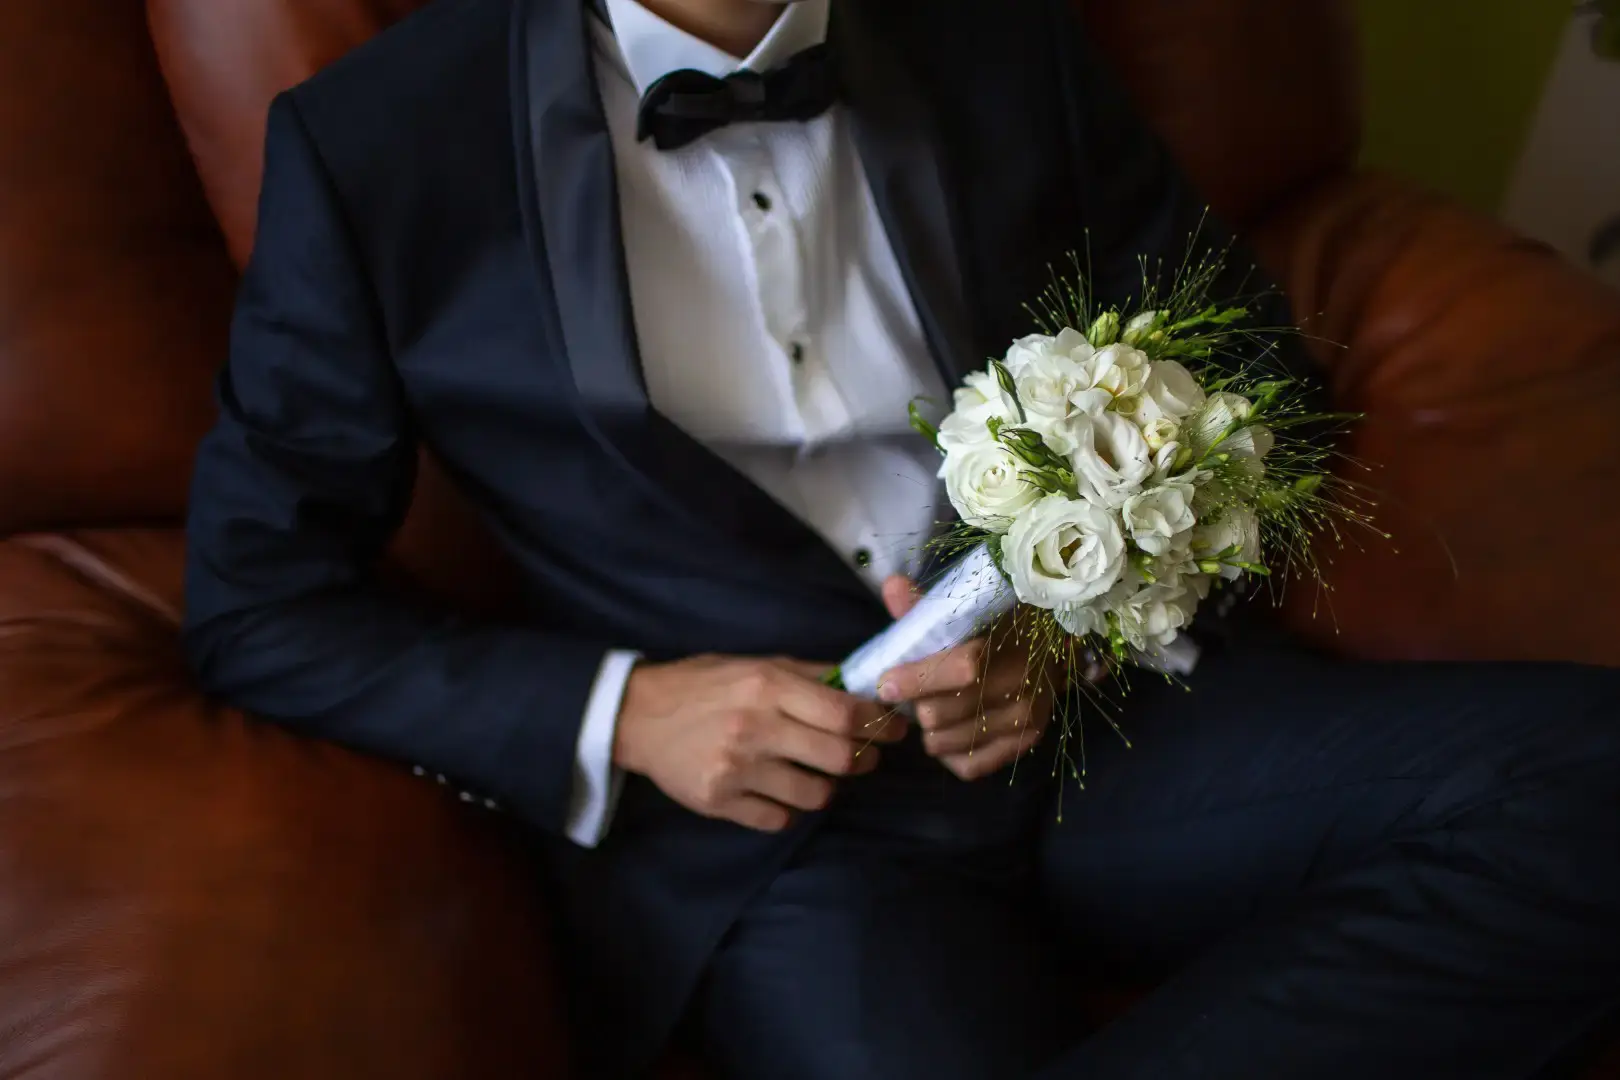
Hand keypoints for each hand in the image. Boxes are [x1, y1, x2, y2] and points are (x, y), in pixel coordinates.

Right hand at [613, 655, 903, 831]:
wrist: (638, 715)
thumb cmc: (705, 684)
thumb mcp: (757, 664)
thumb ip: (809, 675)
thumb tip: (863, 686)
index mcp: (767, 687)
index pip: (843, 713)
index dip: (878, 724)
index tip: (893, 729)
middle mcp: (755, 728)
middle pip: (838, 758)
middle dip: (863, 760)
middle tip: (865, 757)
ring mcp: (736, 770)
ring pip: (814, 795)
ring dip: (825, 787)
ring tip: (816, 774)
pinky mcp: (719, 802)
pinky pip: (777, 819)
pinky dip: (786, 809)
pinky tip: (779, 791)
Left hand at [875, 576, 1058, 780]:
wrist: (1054, 646)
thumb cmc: (999, 624)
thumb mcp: (964, 609)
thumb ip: (925, 604)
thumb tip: (891, 586)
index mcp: (1005, 645)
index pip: (957, 671)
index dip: (913, 680)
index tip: (886, 682)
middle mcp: (1019, 687)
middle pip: (938, 714)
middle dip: (917, 705)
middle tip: (916, 694)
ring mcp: (1024, 720)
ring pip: (944, 744)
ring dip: (930, 730)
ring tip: (934, 710)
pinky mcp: (1026, 744)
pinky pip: (967, 766)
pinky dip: (950, 754)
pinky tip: (951, 732)